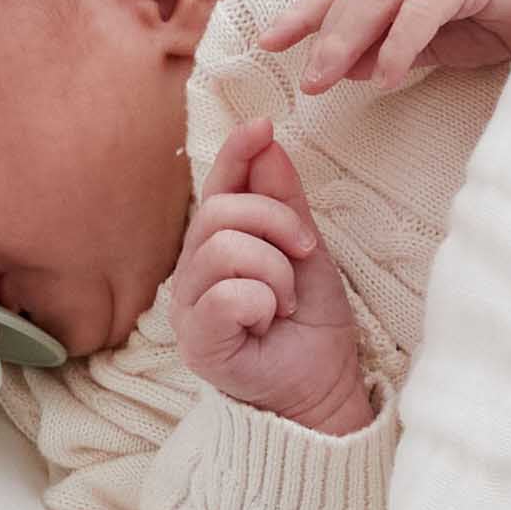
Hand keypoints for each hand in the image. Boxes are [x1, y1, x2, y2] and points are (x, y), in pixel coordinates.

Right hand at [173, 115, 371, 427]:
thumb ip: (283, 199)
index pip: (217, 186)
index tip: (263, 125)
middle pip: (220, 212)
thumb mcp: (306, 249)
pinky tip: (267, 322)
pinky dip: (262, 303)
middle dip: (276, 225)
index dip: (236, 153)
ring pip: (225, 250)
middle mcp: (192, 270)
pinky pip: (227, 295)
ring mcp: (188, 305)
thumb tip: (266, 141)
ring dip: (274, 273)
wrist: (322, 384)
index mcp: (216, 244)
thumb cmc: (309, 323)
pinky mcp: (196, 340)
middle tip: (303, 256)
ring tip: (283, 301)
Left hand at [255, 0, 510, 92]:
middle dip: (319, 37)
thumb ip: (387, 46)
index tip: (269, 43)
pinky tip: (384, 77)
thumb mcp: (435, 36)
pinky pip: (419, 9)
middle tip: (302, 80)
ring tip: (324, 81)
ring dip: (345, 43)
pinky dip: (399, 45)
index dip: (303, 13)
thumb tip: (336, 67)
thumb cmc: (503, 12)